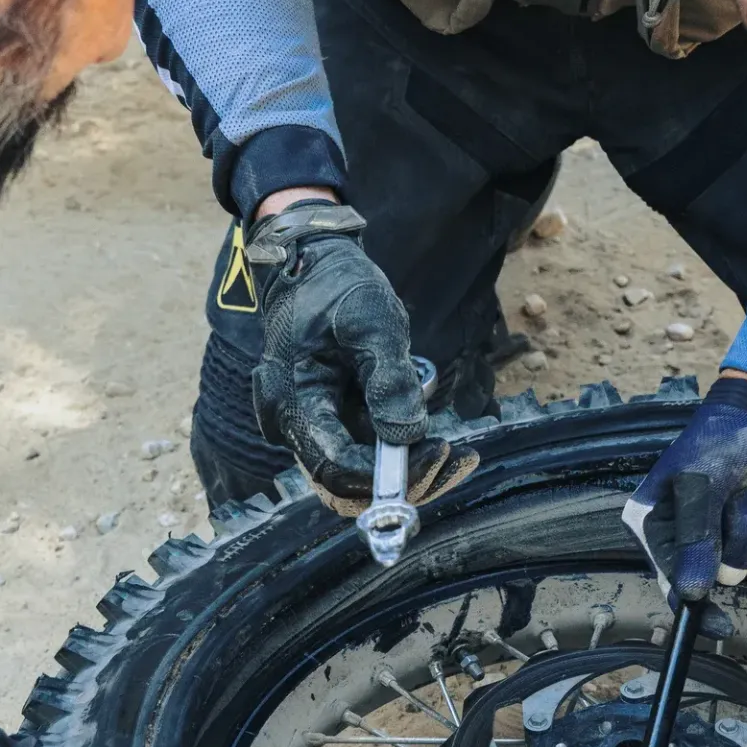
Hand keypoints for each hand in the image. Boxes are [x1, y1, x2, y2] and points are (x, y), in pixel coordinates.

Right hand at [244, 198, 467, 510]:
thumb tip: (406, 436)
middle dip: (401, 481)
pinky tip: (435, 440)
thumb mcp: (373, 322)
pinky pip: (361, 448)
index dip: (385, 474)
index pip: (335, 465)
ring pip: (356, 470)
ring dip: (405, 470)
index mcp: (291, 401)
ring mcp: (310, 422)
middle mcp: (291, 423)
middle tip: (454, 459)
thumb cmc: (338, 288)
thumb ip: (388, 379)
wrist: (312, 264)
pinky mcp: (328, 417)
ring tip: (455, 453)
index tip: (437, 454)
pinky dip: (397, 451)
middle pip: (344, 482)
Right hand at [623, 375, 746, 607]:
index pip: (672, 583)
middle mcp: (688, 540)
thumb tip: (691, 593)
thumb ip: (695, 538)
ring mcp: (726, 538)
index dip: (696, 610)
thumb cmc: (716, 442)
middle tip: (734, 499)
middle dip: (739, 537)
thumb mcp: (699, 483)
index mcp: (656, 526)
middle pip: (723, 573)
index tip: (722, 626)